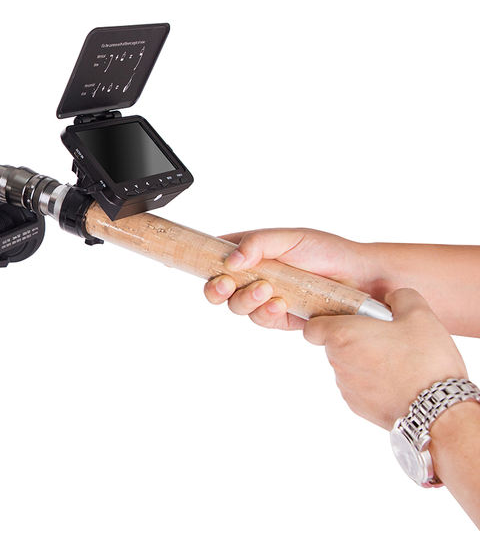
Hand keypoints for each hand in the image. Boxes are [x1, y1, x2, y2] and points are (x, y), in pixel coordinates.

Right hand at [204, 228, 371, 329]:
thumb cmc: (329, 252)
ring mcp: (266, 297)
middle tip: (227, 284)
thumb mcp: (292, 237)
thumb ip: (258, 243)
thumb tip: (232, 259)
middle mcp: (255, 274)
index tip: (196, 264)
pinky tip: (281, 305)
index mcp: (252, 251)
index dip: (202, 261)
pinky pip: (261, 320)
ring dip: (246, 299)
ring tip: (267, 290)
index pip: (217, 255)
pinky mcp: (280, 317)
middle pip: (218, 287)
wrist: (362, 279)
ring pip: (236, 306)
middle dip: (216, 289)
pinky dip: (266, 313)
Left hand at [303, 288, 466, 427]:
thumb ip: (401, 298)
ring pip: (349, 367)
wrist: (438, 409)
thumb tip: (393, 298)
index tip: (350, 319)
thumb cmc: (425, 361)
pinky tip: (399, 380)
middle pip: (335, 345)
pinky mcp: (358, 407)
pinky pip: (360, 387)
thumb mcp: (420, 315)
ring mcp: (346, 387)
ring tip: (399, 361)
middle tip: (387, 338)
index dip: (328, 321)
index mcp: (343, 336)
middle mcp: (337, 362)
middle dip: (356, 339)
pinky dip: (374, 382)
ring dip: (366, 361)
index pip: (313, 327)